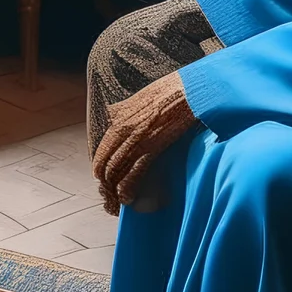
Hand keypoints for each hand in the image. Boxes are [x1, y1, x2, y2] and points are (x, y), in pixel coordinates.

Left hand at [92, 71, 195, 215]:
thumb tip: (115, 113)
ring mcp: (134, 138)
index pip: (101, 151)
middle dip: (106, 185)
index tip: (107, 183)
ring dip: (115, 191)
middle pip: (103, 164)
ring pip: (114, 172)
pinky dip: (127, 189)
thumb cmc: (171, 92)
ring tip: (122, 202)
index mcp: (118, 118)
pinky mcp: (150, 146)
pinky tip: (130, 198)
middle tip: (113, 198)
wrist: (190, 89)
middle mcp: (121, 129)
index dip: (102, 171)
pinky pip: (131, 173)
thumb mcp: (140, 97)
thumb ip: (125, 109)